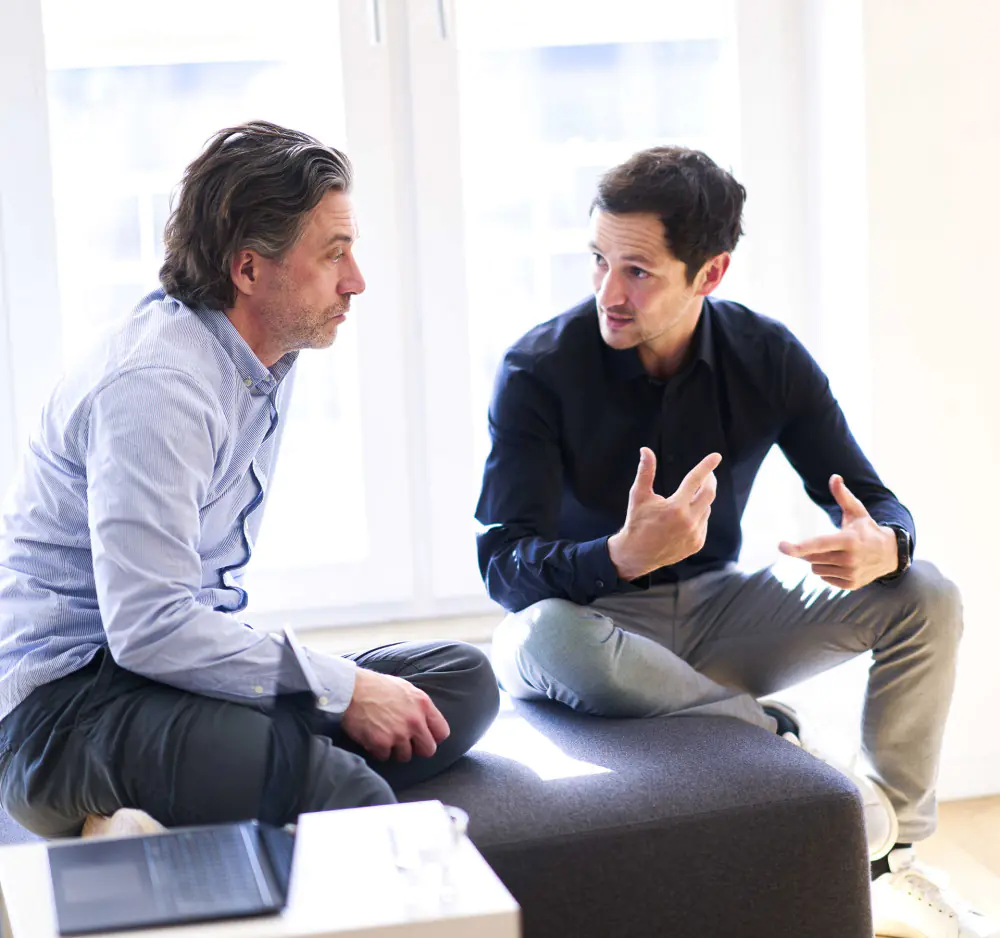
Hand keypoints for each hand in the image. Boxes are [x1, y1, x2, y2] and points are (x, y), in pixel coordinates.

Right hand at [341, 668, 449, 761]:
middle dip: (417, 748)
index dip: (433, 737)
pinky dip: (378, 751)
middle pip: (428, 750)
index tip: (425, 737)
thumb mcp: (405, 688)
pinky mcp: (381, 743)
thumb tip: (426, 721)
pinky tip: (372, 738)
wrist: (351, 689)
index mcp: (423, 704)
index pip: (442, 732)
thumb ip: (418, 705)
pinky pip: (385, 757)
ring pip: (406, 756)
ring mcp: (398, 733)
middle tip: (405, 742)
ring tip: (385, 737)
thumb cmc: (376, 686)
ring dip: (395, 750)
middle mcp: (415, 721)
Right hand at [608, 448, 721, 580]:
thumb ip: (645, 472)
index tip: (716, 456)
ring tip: (686, 499)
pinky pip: (704, 522)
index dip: (706, 466)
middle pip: (709, 494)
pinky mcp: (697, 543)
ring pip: (706, 508)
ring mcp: (695, 534)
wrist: (637, 554)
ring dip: (700, 500)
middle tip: (707, 474)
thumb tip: (646, 450)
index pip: (695, 480)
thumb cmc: (637, 521)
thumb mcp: (638, 495)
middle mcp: (688, 521)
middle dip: (710, 481)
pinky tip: (684, 518)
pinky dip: (698, 515)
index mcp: (675, 508)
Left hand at [778, 474, 897, 588]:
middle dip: (810, 551)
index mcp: (848, 540)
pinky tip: (842, 564)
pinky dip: (828, 571)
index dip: (797, 546)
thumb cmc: (866, 529)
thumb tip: (834, 477)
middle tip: (825, 544)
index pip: (818, 544)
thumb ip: (843, 495)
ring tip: (837, 554)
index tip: (781, 546)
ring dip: (819, 561)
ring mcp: (851, 573)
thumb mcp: (857, 511)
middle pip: (811, 557)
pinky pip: (825, 578)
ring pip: (816, 569)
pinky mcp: (851, 585)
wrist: (890, 554)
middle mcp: (850, 559)